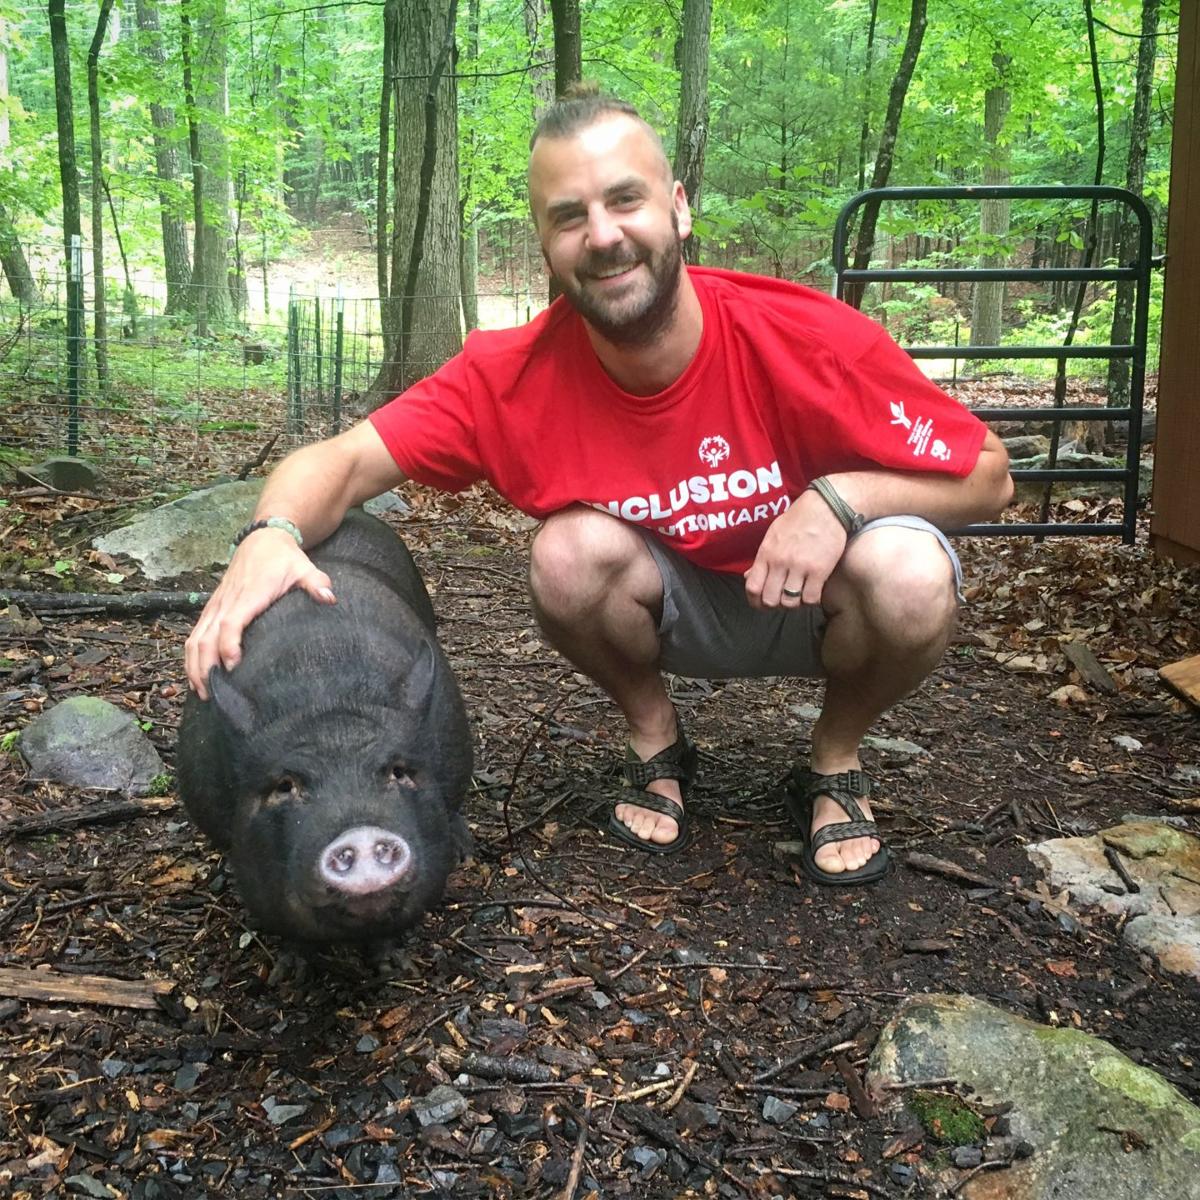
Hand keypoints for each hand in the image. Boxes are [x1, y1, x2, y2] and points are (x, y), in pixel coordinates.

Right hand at [184, 529, 335, 697]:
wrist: (262, 539)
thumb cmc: (283, 558)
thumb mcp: (303, 567)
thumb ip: (316, 583)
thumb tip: (329, 598)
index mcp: (248, 595)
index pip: (231, 622)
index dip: (228, 645)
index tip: (233, 666)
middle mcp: (227, 602)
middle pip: (206, 637)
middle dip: (205, 666)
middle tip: (213, 693)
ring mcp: (217, 605)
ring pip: (196, 637)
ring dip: (194, 664)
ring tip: (201, 690)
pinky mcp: (213, 607)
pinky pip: (195, 633)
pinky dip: (191, 654)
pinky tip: (196, 673)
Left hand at [743, 491, 846, 609]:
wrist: (825, 507)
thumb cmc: (798, 519)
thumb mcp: (773, 535)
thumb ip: (762, 558)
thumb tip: (748, 576)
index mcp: (766, 553)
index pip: (752, 587)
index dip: (755, 602)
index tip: (761, 604)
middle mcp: (780, 562)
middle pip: (770, 599)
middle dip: (775, 605)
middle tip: (783, 600)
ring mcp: (800, 567)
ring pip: (790, 602)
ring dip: (794, 603)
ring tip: (798, 595)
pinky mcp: (820, 570)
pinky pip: (811, 598)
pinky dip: (811, 600)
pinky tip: (813, 591)